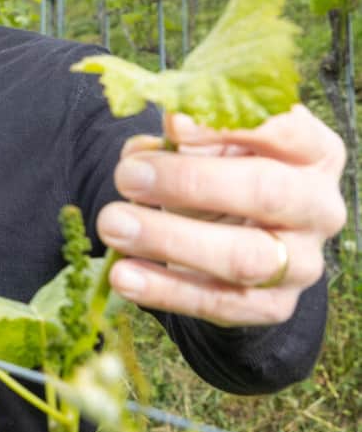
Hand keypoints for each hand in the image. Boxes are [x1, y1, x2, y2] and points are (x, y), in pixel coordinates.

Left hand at [96, 105, 345, 326]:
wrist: (235, 242)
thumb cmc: (223, 176)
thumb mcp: (211, 147)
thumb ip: (190, 133)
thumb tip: (163, 127)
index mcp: (314, 153)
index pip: (287, 131)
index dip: (229, 127)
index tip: (172, 125)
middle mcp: (319, 207)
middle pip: (266, 192)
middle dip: (190, 183)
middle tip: (127, 176)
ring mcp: (302, 263)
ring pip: (243, 257)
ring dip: (169, 240)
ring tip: (112, 224)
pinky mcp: (274, 306)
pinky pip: (218, 303)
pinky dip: (163, 290)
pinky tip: (122, 274)